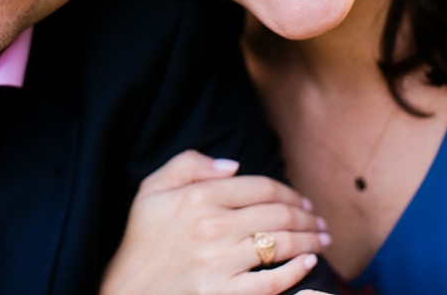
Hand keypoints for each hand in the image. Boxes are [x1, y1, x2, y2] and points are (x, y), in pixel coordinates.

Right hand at [101, 150, 329, 294]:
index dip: (289, 192)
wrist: (124, 289)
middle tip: (319, 220)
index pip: (261, 187)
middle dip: (307, 216)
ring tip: (322, 240)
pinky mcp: (224, 293)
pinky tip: (308, 263)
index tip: (302, 200)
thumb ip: (189, 164)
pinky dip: (297, 271)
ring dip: (311, 240)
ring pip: (282, 245)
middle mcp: (213, 227)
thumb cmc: (141, 239)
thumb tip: (234, 166)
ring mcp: (220, 263)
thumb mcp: (152, 189)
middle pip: (278, 215)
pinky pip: (272, 282)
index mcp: (199, 197)